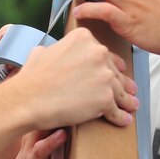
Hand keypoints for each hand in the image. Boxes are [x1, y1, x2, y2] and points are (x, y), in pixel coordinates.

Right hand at [11, 26, 138, 128]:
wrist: (28, 99)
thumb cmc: (32, 79)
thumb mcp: (42, 52)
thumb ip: (56, 49)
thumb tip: (52, 52)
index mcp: (84, 38)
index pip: (103, 52)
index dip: (110, 64)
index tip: (116, 70)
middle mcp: (98, 53)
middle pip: (114, 71)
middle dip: (121, 82)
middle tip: (129, 90)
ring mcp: (104, 76)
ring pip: (120, 91)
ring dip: (126, 100)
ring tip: (131, 106)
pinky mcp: (105, 99)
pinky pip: (117, 110)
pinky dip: (120, 116)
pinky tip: (124, 119)